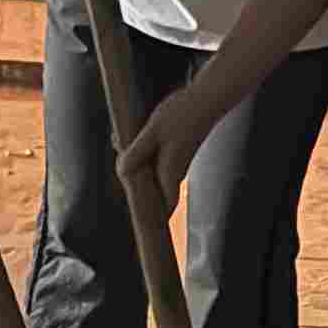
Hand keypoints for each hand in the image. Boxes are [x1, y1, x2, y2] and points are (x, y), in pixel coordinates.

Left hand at [116, 78, 220, 217]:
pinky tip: (127, 138)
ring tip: (118, 146)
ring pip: (151, 175)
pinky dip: (140, 155)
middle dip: (134, 191)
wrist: (208, 97)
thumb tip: (121, 172)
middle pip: (153, 194)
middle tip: (118, 181)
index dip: (152, 221)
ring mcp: (176, 161)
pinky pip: (153, 160)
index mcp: (169, 173)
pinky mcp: (175, 150)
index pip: (163, 210)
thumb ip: (136, 152)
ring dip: (135, 169)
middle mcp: (174, 172)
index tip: (140, 229)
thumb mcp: (152, 132)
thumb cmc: (182, 114)